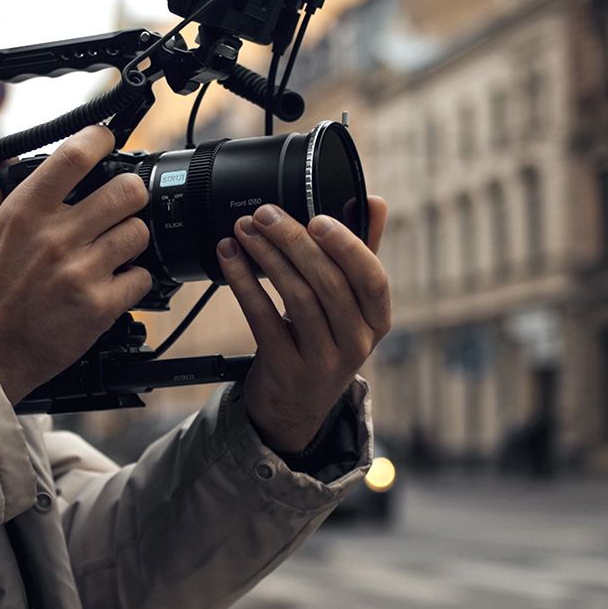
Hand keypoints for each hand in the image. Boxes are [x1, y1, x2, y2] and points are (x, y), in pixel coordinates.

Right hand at [0, 125, 152, 403]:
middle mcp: (56, 238)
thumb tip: (10, 164)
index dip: (99, 139)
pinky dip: (134, 278)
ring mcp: (82, 272)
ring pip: (139, 231)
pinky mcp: (100, 306)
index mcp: (24, 214)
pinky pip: (142, 277)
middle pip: (125, 190)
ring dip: (131, 235)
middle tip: (122, 200)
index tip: (105, 140)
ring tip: (115, 245)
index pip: (74, 157)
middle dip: (129, 191)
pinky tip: (115, 280)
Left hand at [216, 197, 390, 453]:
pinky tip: (230, 258)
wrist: (295, 408)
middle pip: (329, 284)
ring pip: (297, 299)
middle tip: (266, 214)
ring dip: (267, 257)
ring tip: (245, 230)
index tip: (318, 218)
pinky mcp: (285, 368)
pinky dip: (244, 283)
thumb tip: (373, 200)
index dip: (347, 246)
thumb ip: (362, 252)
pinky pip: (263, 318)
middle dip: (294, 242)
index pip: (373, 279)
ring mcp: (322, 360)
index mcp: (377, 320)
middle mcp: (356, 343)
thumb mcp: (350, 304)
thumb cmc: (324, 341)